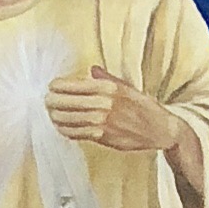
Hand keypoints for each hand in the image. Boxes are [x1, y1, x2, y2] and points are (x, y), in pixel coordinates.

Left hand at [46, 63, 186, 158]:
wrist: (161, 129)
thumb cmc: (144, 107)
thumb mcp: (127, 87)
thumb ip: (107, 79)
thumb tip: (92, 70)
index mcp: (109, 87)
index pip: (73, 85)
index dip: (57, 86)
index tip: (51, 87)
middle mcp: (104, 103)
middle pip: (66, 102)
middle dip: (52, 101)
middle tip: (47, 101)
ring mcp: (102, 121)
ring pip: (68, 119)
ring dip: (55, 117)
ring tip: (51, 113)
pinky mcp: (103, 137)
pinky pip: (76, 133)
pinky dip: (65, 130)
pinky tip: (61, 126)